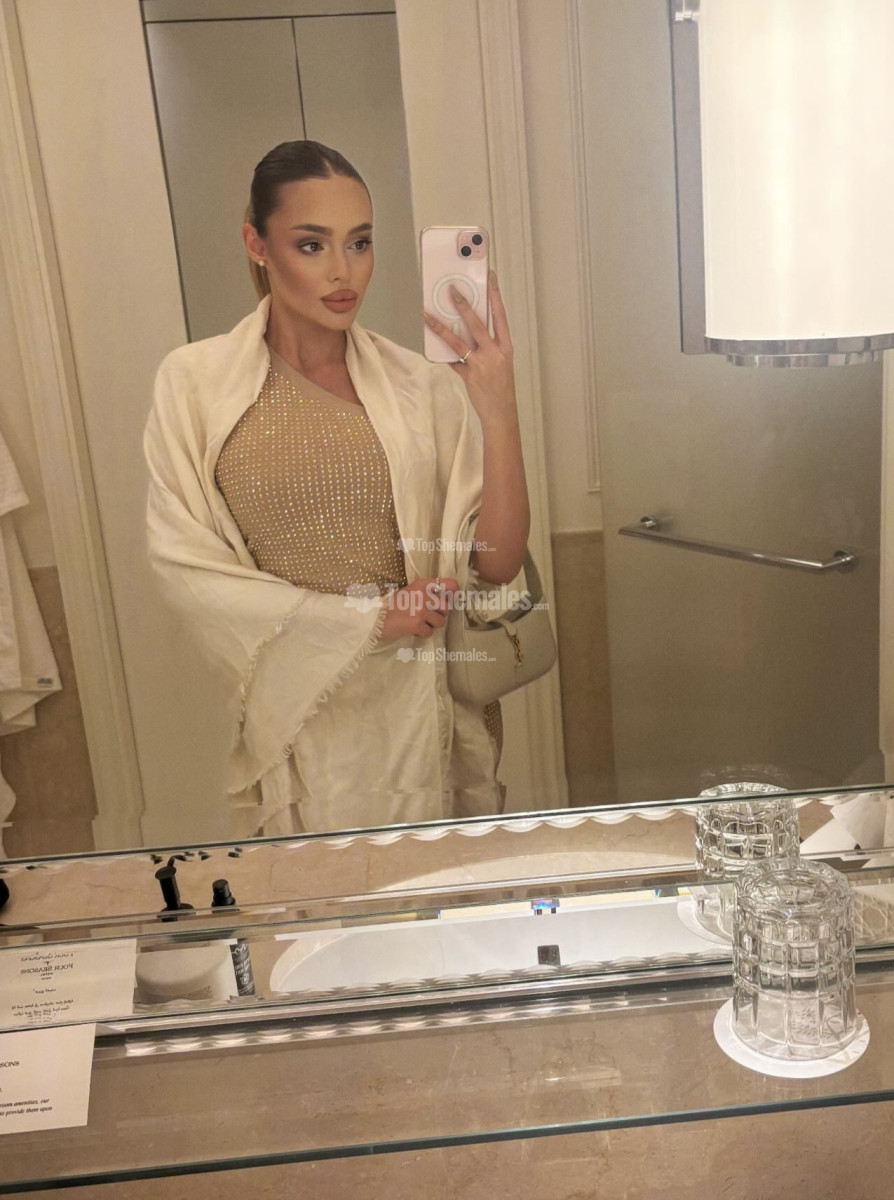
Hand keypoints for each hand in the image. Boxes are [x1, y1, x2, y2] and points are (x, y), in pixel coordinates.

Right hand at [378, 576, 458, 640]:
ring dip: (431, 625)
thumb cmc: (392, 605)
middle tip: (427, 616)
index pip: (451, 585)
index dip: (454, 594)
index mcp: (423, 584)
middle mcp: (425, 595)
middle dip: (440, 614)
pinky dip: (422, 633)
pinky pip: (429, 632)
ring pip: (441, 622)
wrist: (375, 618)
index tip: (450, 600)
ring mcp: (421, 611)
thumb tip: (449, 598)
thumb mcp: (410, 591)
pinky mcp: (417, 625)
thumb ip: (427, 592)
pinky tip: (412, 629)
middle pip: (448, 608)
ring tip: (418, 622)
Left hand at [423, 271, 516, 429]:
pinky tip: (432, 344)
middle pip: (476, 323)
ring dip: (441, 326)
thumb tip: (467, 327)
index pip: (500, 315)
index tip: (491, 277)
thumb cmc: (501, 385)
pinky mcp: (469, 376)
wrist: (501, 412)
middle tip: (452, 289)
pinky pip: (452, 361)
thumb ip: (488, 344)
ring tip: (428, 314)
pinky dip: (443, 354)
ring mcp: (481, 364)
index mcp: (506, 346)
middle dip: (463, 305)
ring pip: (458, 341)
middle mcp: (495, 352)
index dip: (495, 295)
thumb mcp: (501, 361)